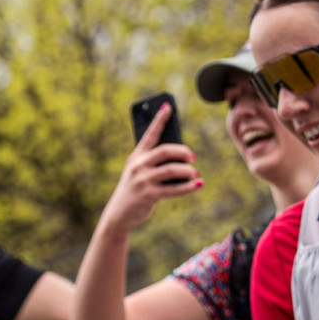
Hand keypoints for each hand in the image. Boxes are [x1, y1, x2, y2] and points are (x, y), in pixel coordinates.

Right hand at [102, 105, 199, 231]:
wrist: (119, 213)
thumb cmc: (136, 187)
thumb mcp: (141, 171)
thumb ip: (156, 161)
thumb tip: (184, 155)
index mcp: (136, 156)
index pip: (150, 134)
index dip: (159, 119)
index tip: (168, 106)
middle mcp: (138, 165)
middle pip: (165, 151)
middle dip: (182, 151)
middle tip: (192, 156)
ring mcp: (142, 180)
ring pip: (172, 170)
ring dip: (187, 171)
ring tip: (195, 173)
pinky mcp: (148, 195)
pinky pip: (174, 189)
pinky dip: (189, 187)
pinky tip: (199, 184)